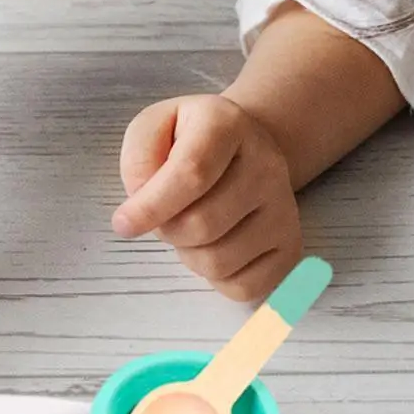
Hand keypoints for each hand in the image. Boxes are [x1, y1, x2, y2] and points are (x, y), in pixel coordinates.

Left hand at [113, 93, 303, 302]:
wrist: (243, 150)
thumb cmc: (188, 143)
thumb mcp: (153, 128)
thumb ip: (138, 159)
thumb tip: (140, 206)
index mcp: (227, 125)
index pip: (190, 174)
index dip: (151, 207)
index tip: (123, 224)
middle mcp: (266, 165)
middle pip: (200, 225)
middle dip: (167, 230)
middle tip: (166, 216)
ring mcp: (284, 209)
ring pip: (218, 262)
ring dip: (189, 255)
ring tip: (192, 228)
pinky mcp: (290, 247)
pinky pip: (243, 288)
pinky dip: (216, 280)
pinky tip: (214, 248)